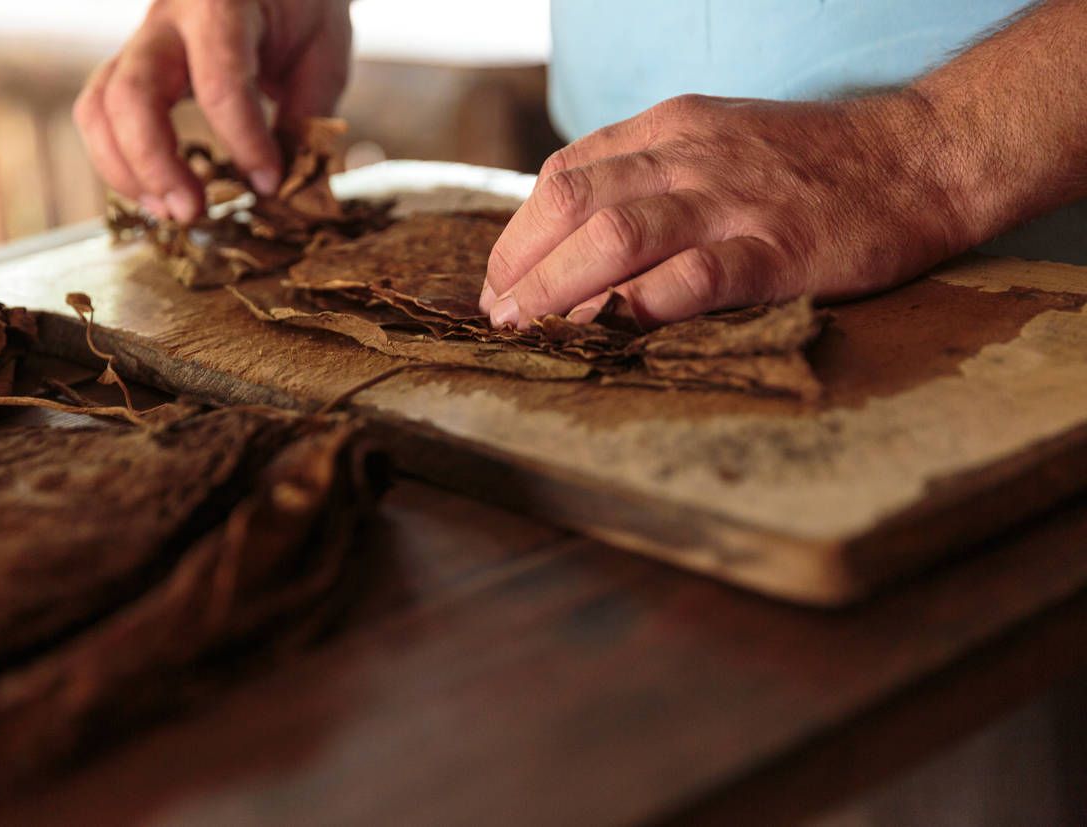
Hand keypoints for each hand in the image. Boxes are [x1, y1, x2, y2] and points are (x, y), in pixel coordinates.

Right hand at [74, 0, 351, 222]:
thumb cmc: (299, 3)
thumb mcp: (322, 50)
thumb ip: (307, 113)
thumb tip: (287, 184)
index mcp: (221, 4)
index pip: (219, 83)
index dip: (243, 143)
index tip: (269, 183)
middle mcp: (168, 20)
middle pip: (132, 95)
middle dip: (156, 164)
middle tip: (192, 213)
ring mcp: (142, 43)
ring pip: (99, 109)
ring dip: (127, 172)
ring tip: (170, 212)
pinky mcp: (131, 68)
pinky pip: (100, 116)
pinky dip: (121, 162)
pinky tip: (157, 193)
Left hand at [480, 93, 972, 327]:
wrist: (920, 157)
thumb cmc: (814, 162)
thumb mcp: (719, 140)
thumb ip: (653, 175)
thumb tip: (582, 233)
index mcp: (670, 130)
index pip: (566, 175)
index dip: (519, 231)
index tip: (500, 278)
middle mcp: (690, 157)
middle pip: (574, 205)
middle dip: (520, 264)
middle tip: (498, 315)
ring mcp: (732, 201)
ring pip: (616, 236)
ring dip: (556, 288)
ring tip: (525, 330)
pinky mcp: (775, 250)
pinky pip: (691, 277)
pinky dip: (638, 308)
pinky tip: (607, 334)